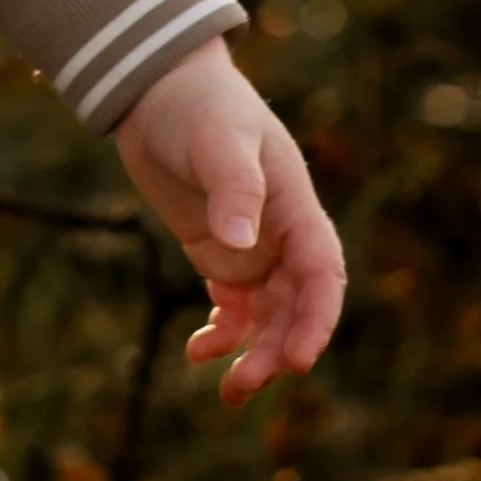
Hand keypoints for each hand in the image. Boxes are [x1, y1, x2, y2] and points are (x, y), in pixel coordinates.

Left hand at [114, 38, 345, 405]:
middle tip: (245, 385)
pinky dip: (221, 336)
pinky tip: (199, 353)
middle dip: (278, 350)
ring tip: (229, 391)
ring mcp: (251, 248)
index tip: (298, 359)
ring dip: (254, 354)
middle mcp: (281, 235)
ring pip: (267, 317)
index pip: (323, 274)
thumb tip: (239, 247)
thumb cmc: (199, 104)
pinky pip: (232, 308)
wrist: (158, 90)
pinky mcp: (218, 254)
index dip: (317, 320)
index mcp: (297, 206)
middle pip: (295, 307)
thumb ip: (233, 188)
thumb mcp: (218, 139)